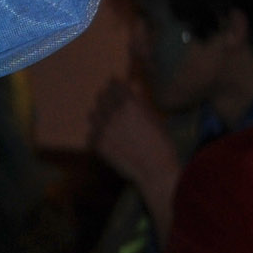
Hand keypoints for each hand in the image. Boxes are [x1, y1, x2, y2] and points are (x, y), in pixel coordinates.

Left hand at [90, 78, 181, 240]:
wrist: (154, 169)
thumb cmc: (162, 143)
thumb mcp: (155, 118)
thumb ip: (141, 103)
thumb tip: (133, 88)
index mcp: (129, 104)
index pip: (115, 85)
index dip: (115, 84)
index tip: (114, 83)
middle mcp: (113, 114)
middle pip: (102, 97)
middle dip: (106, 97)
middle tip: (110, 99)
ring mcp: (103, 129)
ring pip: (93, 114)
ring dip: (99, 114)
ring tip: (106, 119)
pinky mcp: (98, 145)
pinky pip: (91, 134)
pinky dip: (97, 134)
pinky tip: (105, 137)